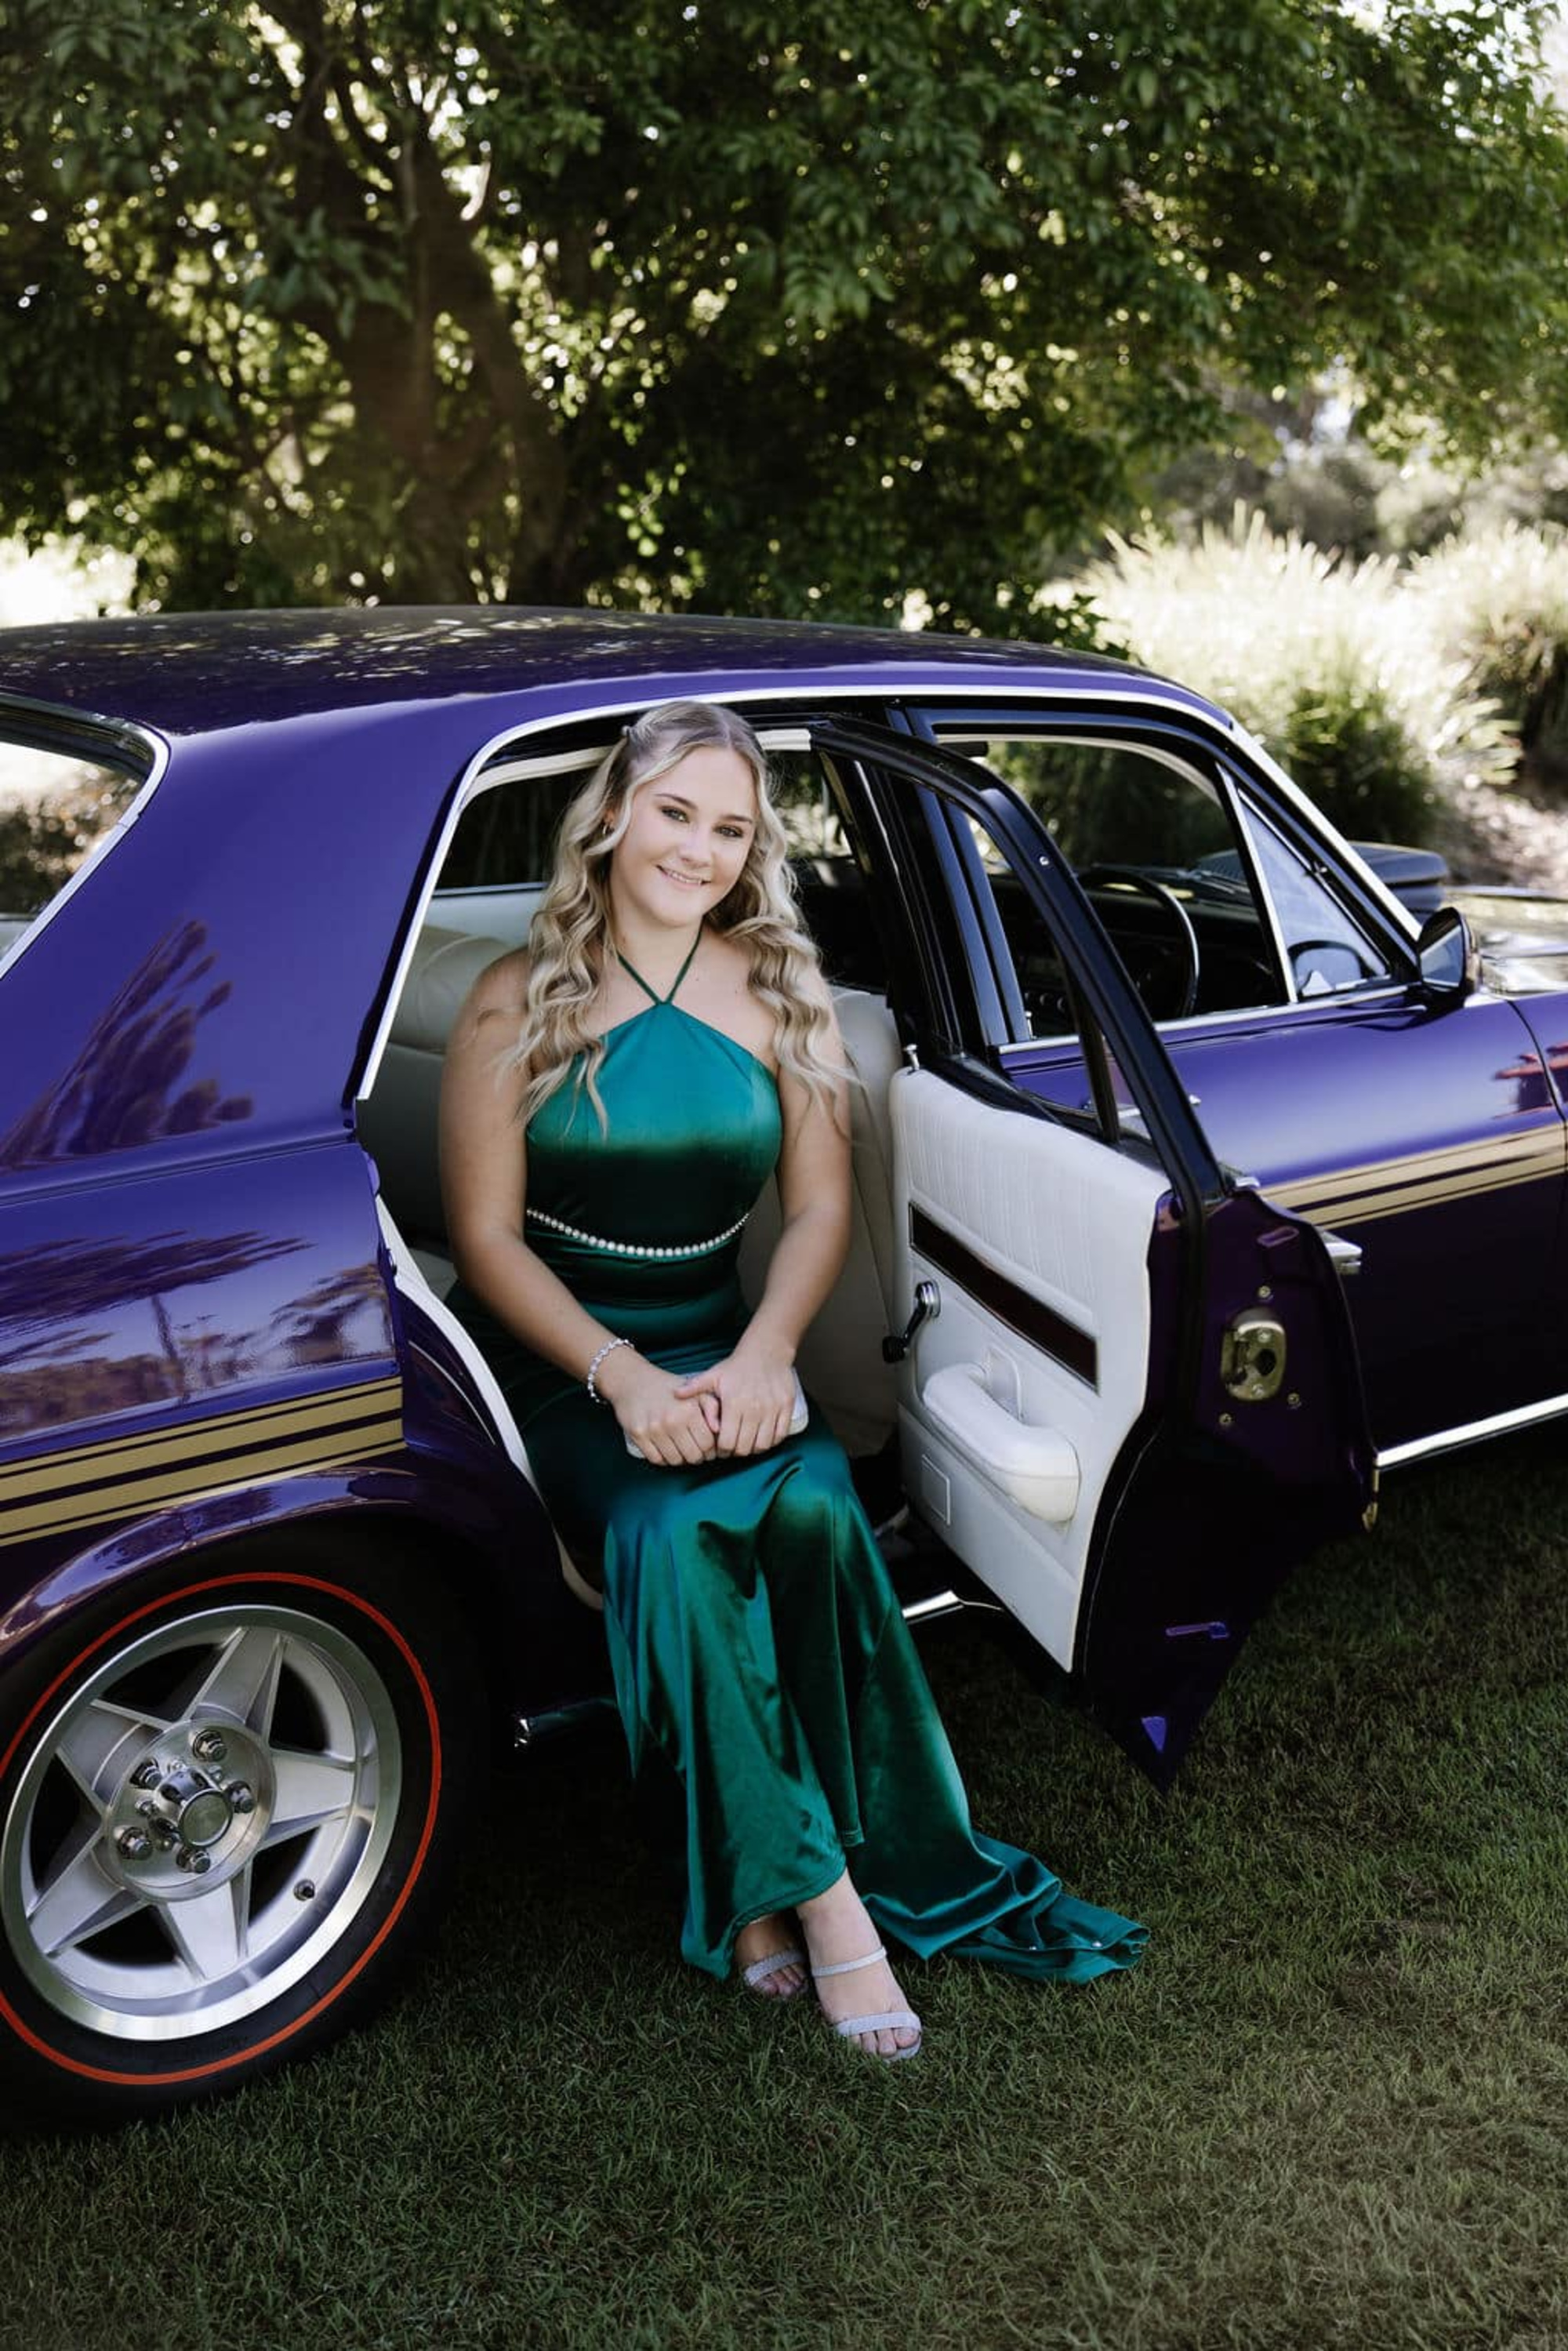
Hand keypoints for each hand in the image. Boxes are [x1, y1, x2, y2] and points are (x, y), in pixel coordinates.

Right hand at [594, 1348, 716, 1466]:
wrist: (634, 1381)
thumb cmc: (668, 1389)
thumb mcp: (696, 1391)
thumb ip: (713, 1408)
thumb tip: (718, 1429)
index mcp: (689, 1410)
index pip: (707, 1445)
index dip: (710, 1450)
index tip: (707, 1447)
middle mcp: (671, 1420)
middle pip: (693, 1456)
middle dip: (697, 1456)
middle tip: (694, 1449)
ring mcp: (653, 1429)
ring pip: (675, 1461)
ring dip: (680, 1458)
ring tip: (680, 1448)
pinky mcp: (638, 1435)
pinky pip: (656, 1459)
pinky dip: (663, 1458)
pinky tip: (666, 1448)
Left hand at [674, 1346, 797, 1457]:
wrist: (766, 1352)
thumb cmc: (737, 1366)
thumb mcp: (713, 1375)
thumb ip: (694, 1387)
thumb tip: (675, 1394)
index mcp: (734, 1403)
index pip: (726, 1441)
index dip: (721, 1448)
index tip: (720, 1445)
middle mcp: (754, 1408)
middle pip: (744, 1447)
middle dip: (736, 1451)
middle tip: (733, 1446)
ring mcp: (772, 1409)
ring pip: (763, 1445)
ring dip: (753, 1448)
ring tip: (747, 1442)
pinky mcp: (786, 1408)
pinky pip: (780, 1435)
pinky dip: (771, 1441)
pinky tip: (762, 1436)